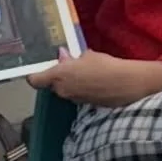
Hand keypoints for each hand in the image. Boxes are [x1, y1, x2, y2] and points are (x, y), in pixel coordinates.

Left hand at [28, 50, 161, 108]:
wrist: (126, 84)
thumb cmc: (105, 65)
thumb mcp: (87, 56)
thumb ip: (71, 59)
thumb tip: (63, 57)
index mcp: (59, 76)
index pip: (35, 80)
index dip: (35, 74)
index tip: (38, 69)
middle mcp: (62, 91)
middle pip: (51, 84)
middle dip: (58, 75)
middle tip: (71, 64)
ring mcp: (73, 99)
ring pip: (64, 89)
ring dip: (70, 82)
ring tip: (85, 71)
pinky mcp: (84, 105)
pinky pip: (76, 94)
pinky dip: (80, 88)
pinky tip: (94, 80)